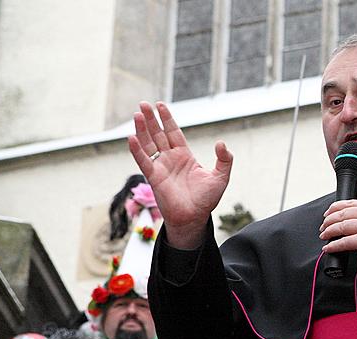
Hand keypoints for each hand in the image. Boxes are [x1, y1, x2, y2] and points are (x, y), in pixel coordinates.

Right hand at [128, 101, 231, 248]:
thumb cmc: (206, 200)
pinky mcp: (154, 178)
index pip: (173, 133)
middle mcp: (170, 159)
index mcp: (184, 156)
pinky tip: (131, 137)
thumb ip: (224, 159)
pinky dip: (137, 150)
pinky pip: (143, 161)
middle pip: (158, 134)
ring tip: (138, 114)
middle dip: (152, 119)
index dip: (167, 119)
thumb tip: (221, 143)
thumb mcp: (221, 176)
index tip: (160, 105)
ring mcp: (161, 167)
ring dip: (142, 130)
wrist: (195, 217)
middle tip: (144, 104)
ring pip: (148, 144)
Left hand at [319, 200, 356, 272]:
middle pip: (344, 213)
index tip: (328, 212)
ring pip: (341, 226)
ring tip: (324, 236)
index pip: (353, 203)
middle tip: (323, 226)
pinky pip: (344, 241)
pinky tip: (328, 248)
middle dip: (329, 220)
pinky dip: (333, 245)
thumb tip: (350, 224)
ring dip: (329, 231)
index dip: (336, 207)